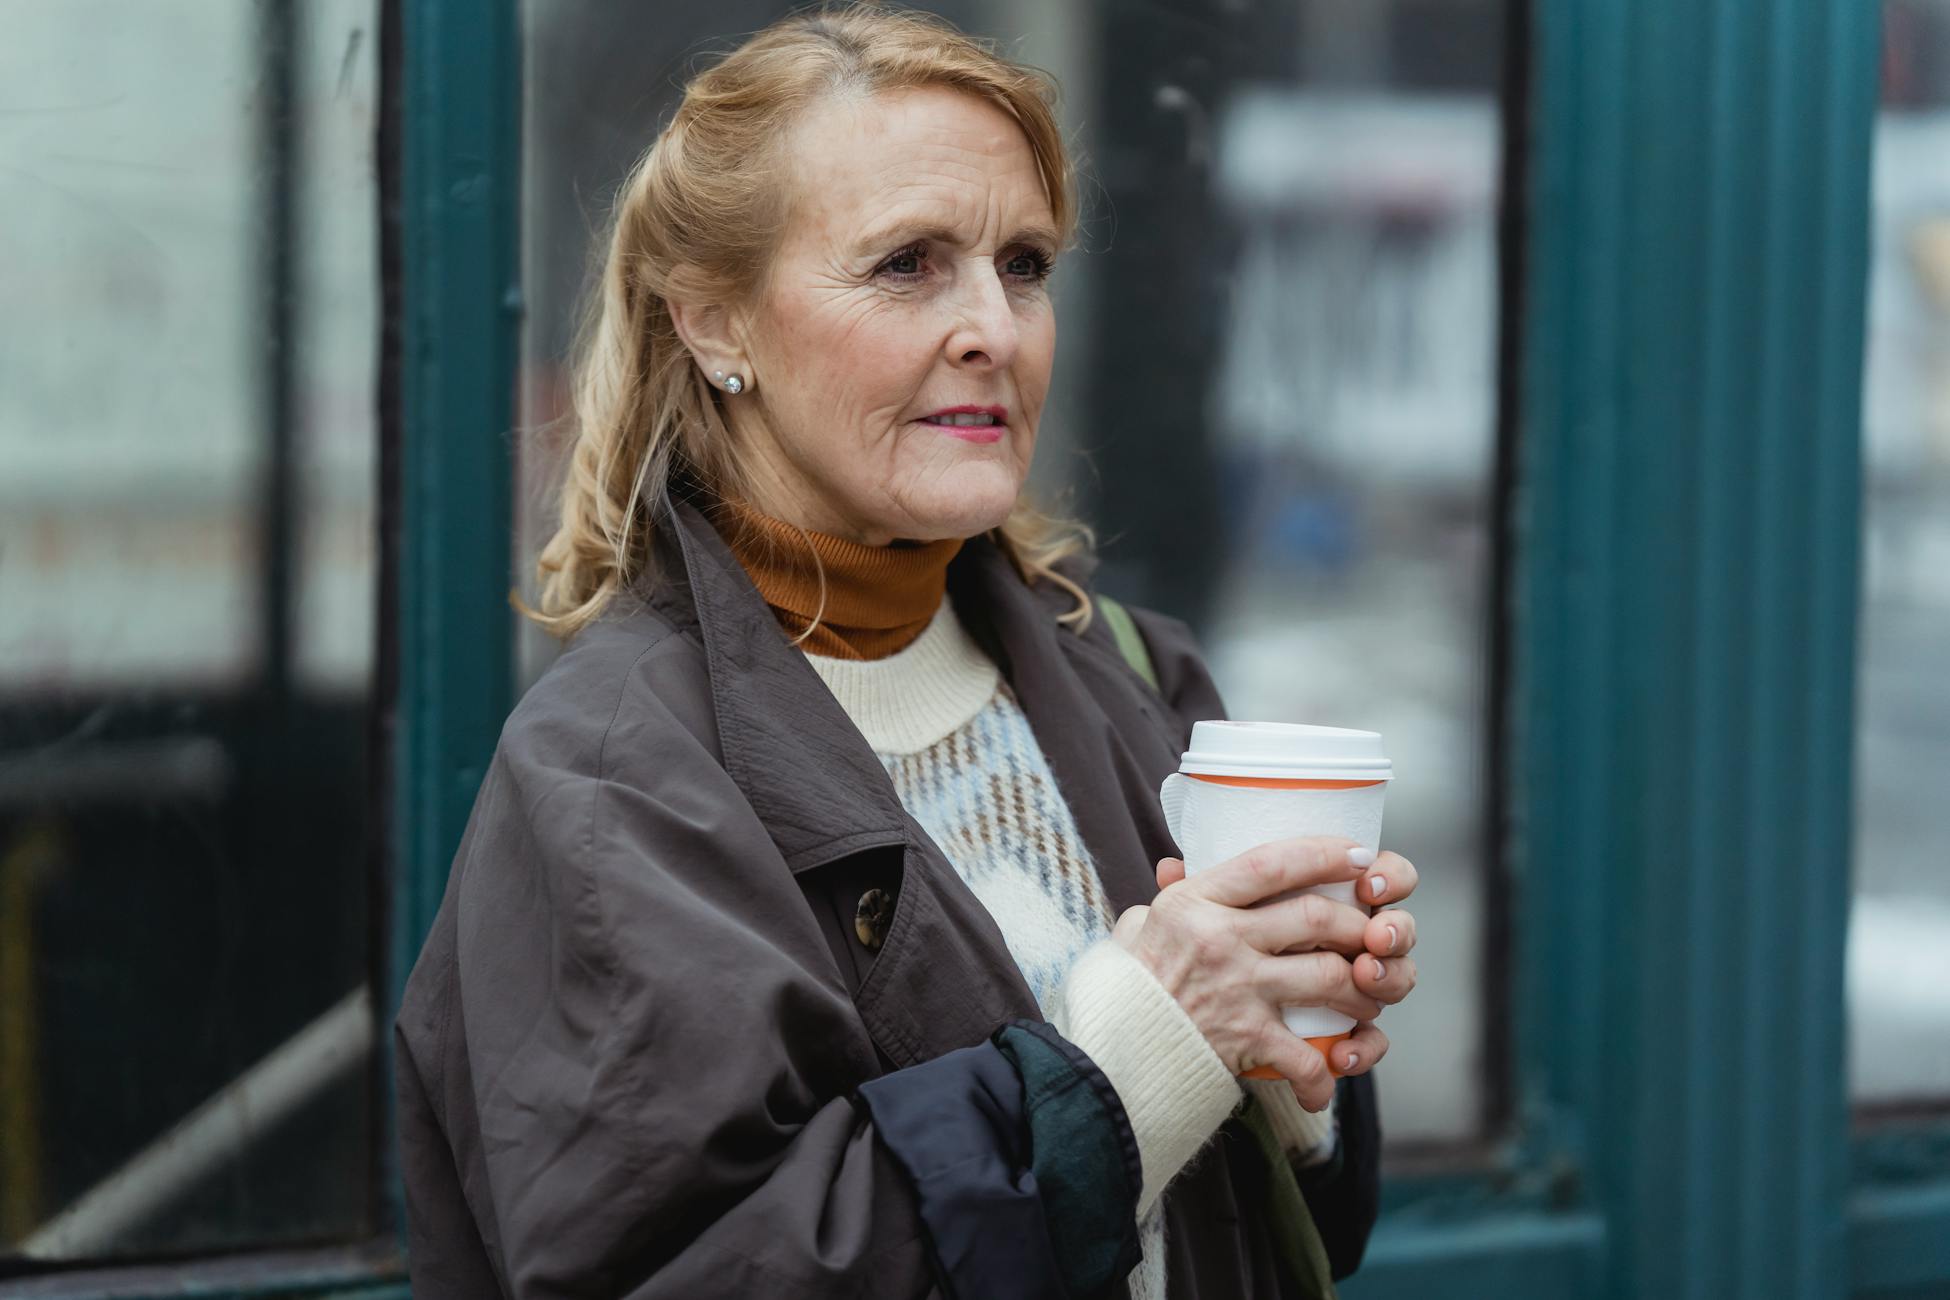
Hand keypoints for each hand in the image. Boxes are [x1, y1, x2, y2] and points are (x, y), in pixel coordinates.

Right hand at [1112, 840, 1420, 1110]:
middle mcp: (1220, 939)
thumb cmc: (1125, 987)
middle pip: (1315, 917)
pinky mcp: (1245, 1038)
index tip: (1355, 853)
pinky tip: (1328, 1078)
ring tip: (1368, 996)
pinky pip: (1306, 1055)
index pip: (1271, 862)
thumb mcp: (1140, 926)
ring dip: (1362, 989)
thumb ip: (1168, 897)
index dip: (1322, 854)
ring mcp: (1237, 989)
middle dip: (1357, 925)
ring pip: (1329, 977)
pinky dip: (1325, 1073)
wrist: (1108, 1053)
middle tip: (1372, 933)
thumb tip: (1175, 866)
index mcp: (1195, 901)